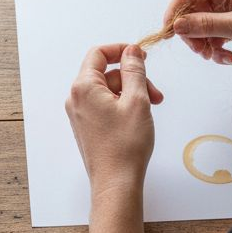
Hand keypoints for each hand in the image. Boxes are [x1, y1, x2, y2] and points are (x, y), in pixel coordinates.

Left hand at [65, 44, 164, 196]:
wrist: (116, 182)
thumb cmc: (125, 145)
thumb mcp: (137, 100)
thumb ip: (134, 70)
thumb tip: (131, 51)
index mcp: (84, 87)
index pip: (99, 53)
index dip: (121, 50)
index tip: (141, 56)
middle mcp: (76, 98)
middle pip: (107, 74)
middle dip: (133, 78)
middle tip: (155, 93)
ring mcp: (80, 114)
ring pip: (108, 90)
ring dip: (132, 93)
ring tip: (152, 108)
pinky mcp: (87, 126)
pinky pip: (105, 105)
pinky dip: (123, 105)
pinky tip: (139, 117)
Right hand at [163, 0, 231, 66]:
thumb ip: (205, 25)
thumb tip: (176, 25)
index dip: (175, 11)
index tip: (168, 32)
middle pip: (192, 10)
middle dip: (192, 33)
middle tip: (199, 51)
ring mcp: (229, 6)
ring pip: (201, 25)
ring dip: (204, 43)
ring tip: (216, 56)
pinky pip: (213, 34)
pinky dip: (215, 47)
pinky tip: (227, 57)